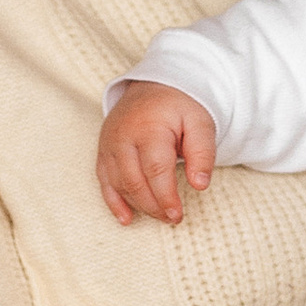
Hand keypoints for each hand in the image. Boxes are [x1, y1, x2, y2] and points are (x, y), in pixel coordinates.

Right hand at [98, 84, 215, 227]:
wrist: (153, 86)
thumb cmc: (180, 107)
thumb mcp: (200, 123)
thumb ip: (203, 153)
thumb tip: (200, 185)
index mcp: (149, 128)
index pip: (156, 170)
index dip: (166, 196)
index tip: (177, 215)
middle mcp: (123, 137)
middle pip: (134, 181)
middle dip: (154, 205)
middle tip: (173, 218)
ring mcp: (109, 144)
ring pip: (119, 184)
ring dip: (138, 205)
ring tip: (160, 215)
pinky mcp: (103, 151)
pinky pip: (104, 181)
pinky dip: (114, 202)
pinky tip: (126, 218)